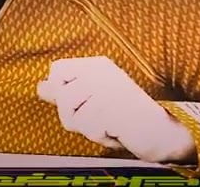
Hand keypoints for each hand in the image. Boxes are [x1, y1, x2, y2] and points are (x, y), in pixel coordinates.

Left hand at [37, 56, 194, 163]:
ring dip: (87, 127)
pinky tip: (116, 130)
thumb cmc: (124, 117)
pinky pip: (87, 127)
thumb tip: (40, 86)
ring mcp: (108, 87)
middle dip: (74, 115)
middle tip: (99, 117)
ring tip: (107, 124)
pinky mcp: (112, 106)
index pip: (57, 70)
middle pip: (62, 94)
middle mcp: (102, 71)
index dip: (62, 91)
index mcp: (98, 64)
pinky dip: (99, 135)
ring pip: (71, 112)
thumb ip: (67, 92)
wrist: (159, 132)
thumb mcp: (93, 100)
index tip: (85, 101)